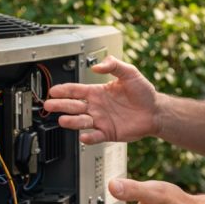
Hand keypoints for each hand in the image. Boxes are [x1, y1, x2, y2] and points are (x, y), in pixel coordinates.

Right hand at [41, 56, 158, 144]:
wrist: (155, 111)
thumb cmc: (143, 92)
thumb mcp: (129, 72)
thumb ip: (113, 65)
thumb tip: (97, 66)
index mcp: (97, 92)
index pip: (76, 90)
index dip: (64, 90)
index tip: (53, 90)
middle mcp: (96, 107)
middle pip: (73, 106)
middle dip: (60, 105)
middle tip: (49, 105)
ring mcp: (101, 120)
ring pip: (81, 121)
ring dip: (71, 121)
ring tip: (63, 120)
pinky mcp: (108, 133)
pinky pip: (95, 136)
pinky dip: (88, 137)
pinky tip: (84, 136)